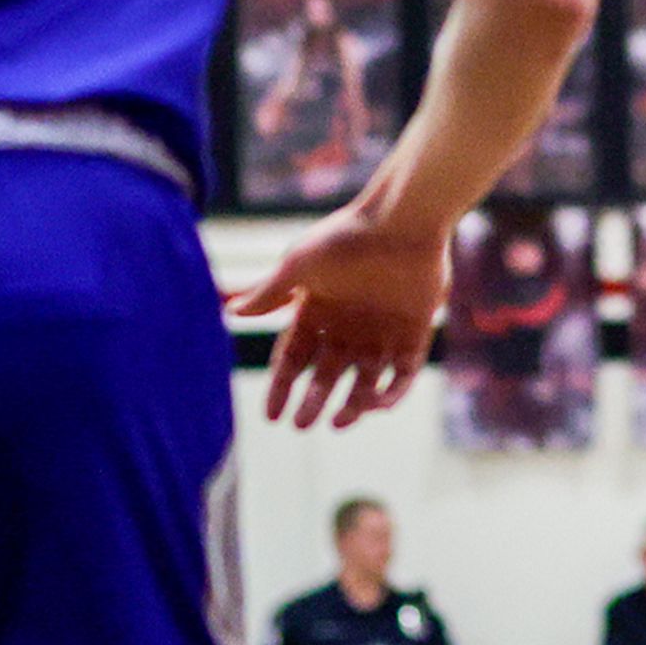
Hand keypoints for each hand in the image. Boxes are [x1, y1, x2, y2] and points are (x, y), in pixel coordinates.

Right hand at [238, 194, 448, 428]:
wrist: (402, 220)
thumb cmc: (346, 237)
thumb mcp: (299, 265)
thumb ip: (269, 293)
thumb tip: (229, 312)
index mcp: (317, 311)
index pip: (294, 359)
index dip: (281, 387)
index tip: (271, 416)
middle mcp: (348, 326)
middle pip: (326, 375)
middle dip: (313, 401)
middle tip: (302, 424)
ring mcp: (382, 331)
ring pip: (365, 382)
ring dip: (353, 405)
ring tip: (338, 421)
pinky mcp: (416, 332)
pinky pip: (403, 374)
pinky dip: (392, 394)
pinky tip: (376, 403)